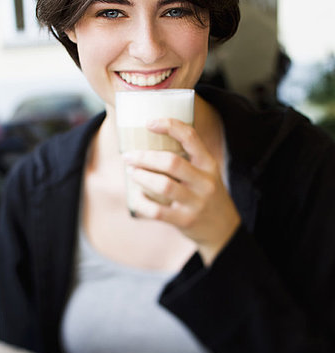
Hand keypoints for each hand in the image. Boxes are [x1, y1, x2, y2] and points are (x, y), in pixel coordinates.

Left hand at [123, 118, 240, 265]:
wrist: (223, 230)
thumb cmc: (207, 195)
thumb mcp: (206, 173)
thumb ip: (187, 160)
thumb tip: (149, 144)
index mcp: (209, 164)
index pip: (190, 137)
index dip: (169, 126)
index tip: (149, 122)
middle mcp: (205, 182)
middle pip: (171, 162)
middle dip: (145, 157)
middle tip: (128, 156)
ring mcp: (196, 203)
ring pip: (163, 185)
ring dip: (142, 176)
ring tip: (132, 172)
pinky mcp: (186, 221)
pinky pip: (157, 211)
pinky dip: (142, 203)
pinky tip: (136, 197)